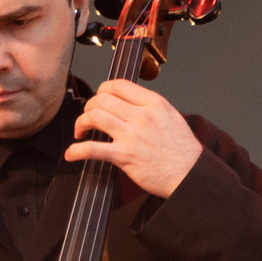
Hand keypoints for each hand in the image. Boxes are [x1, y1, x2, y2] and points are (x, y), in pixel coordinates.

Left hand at [70, 78, 202, 197]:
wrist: (189, 175)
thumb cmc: (182, 150)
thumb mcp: (170, 116)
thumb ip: (148, 106)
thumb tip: (126, 102)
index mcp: (153, 103)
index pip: (118, 85)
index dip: (102, 90)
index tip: (98, 99)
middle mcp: (142, 116)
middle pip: (102, 99)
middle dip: (89, 107)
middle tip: (88, 119)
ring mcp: (133, 136)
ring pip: (94, 117)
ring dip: (81, 124)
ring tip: (81, 132)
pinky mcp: (125, 156)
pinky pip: (93, 149)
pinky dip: (77, 150)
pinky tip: (71, 153)